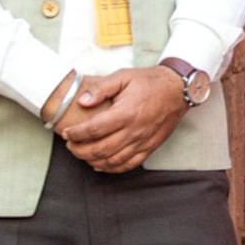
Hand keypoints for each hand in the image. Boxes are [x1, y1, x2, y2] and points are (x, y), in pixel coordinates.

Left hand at [56, 65, 187, 171]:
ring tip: (82, 154)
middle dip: (80, 150)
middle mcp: (134, 130)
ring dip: (93, 161)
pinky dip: (112, 168)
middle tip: (70, 145)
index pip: (94, 129)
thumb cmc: (150, 81)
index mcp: (126, 112)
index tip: (66, 133)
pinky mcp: (150, 147)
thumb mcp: (124, 76)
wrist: (178, 89)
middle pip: (100, 149)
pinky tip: (101, 164)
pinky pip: (129, 164)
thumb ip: (101, 88)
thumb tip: (82, 101)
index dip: (76, 134)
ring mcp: (143, 141)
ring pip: (113, 160)